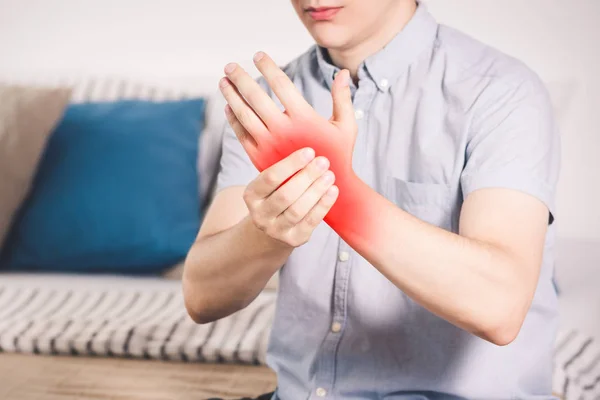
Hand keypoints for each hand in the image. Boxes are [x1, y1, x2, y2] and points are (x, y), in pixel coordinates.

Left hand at [219, 51, 360, 232]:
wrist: (328, 190)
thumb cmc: (339, 155)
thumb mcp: (346, 127)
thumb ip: (342, 98)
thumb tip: (342, 72)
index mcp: (304, 117)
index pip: (280, 83)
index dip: (268, 66)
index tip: (258, 55)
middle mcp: (283, 129)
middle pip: (256, 96)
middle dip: (241, 78)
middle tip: (230, 65)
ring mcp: (269, 145)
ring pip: (244, 115)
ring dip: (231, 96)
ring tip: (224, 82)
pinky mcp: (260, 158)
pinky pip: (242, 135)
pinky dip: (233, 120)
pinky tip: (228, 108)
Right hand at [241, 148, 338, 247]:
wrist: (272, 231)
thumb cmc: (276, 197)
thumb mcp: (270, 185)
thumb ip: (283, 170)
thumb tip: (310, 152)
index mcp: (251, 195)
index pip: (270, 178)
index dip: (291, 164)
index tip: (309, 152)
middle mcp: (260, 214)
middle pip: (285, 195)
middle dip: (307, 176)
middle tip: (323, 162)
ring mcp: (276, 230)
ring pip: (298, 210)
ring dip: (316, 190)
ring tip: (329, 175)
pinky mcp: (294, 239)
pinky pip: (310, 222)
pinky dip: (323, 205)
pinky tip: (333, 191)